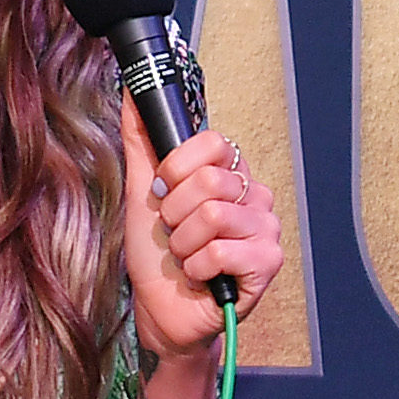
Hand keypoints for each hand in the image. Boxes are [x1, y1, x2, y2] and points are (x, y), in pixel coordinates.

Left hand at [120, 93, 282, 363]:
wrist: (161, 308)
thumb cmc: (156, 252)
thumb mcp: (141, 189)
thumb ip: (140, 138)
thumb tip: (129, 90)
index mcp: (228, 172)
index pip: (212, 141)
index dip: (176, 168)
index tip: (163, 192)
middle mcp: (254, 194)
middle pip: (209, 181)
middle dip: (174, 213)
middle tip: (175, 232)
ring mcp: (266, 228)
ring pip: (214, 216)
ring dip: (184, 244)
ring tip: (187, 256)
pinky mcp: (269, 262)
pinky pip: (223, 251)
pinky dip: (198, 267)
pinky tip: (201, 275)